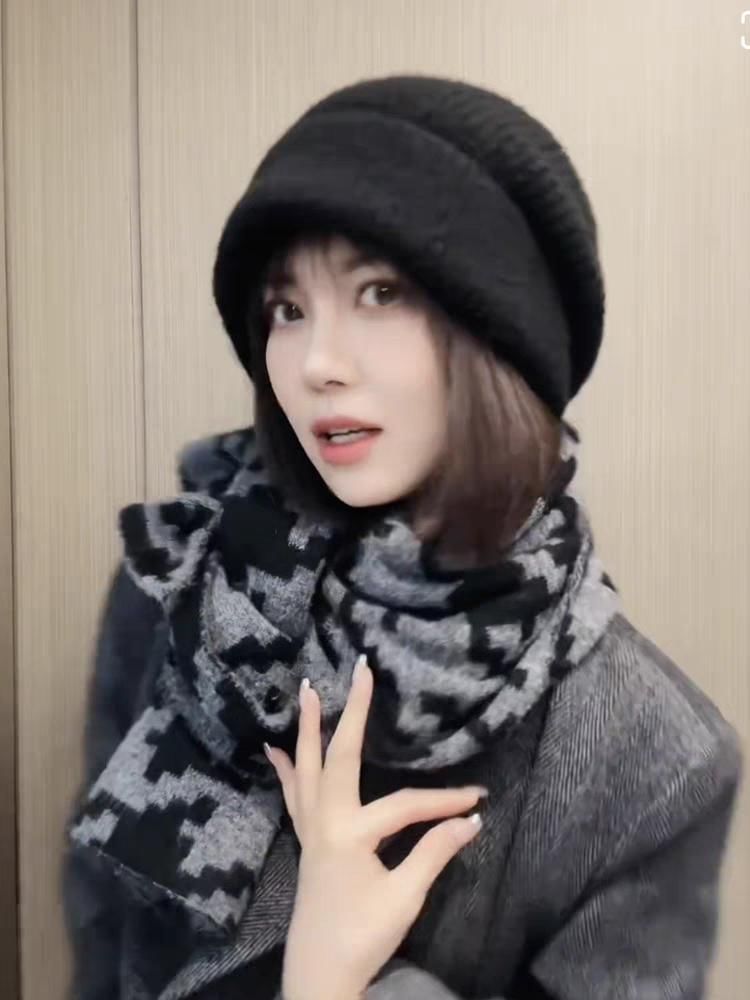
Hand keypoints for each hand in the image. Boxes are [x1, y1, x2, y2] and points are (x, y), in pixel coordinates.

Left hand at [264, 654, 486, 999]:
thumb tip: (471, 819)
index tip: (478, 798)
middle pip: (340, 756)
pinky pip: (293, 794)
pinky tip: (274, 750)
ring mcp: (311, 829)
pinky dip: (286, 769)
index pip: (406, 806)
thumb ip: (434, 852)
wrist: (318, 974)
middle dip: (353, 712)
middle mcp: (325, 821)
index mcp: (350, 833)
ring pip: (308, 768)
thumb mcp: (405, 897)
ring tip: (306, 690)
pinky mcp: (307, 840)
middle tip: (359, 671)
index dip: (444, 802)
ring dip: (308, 728)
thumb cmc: (362, 936)